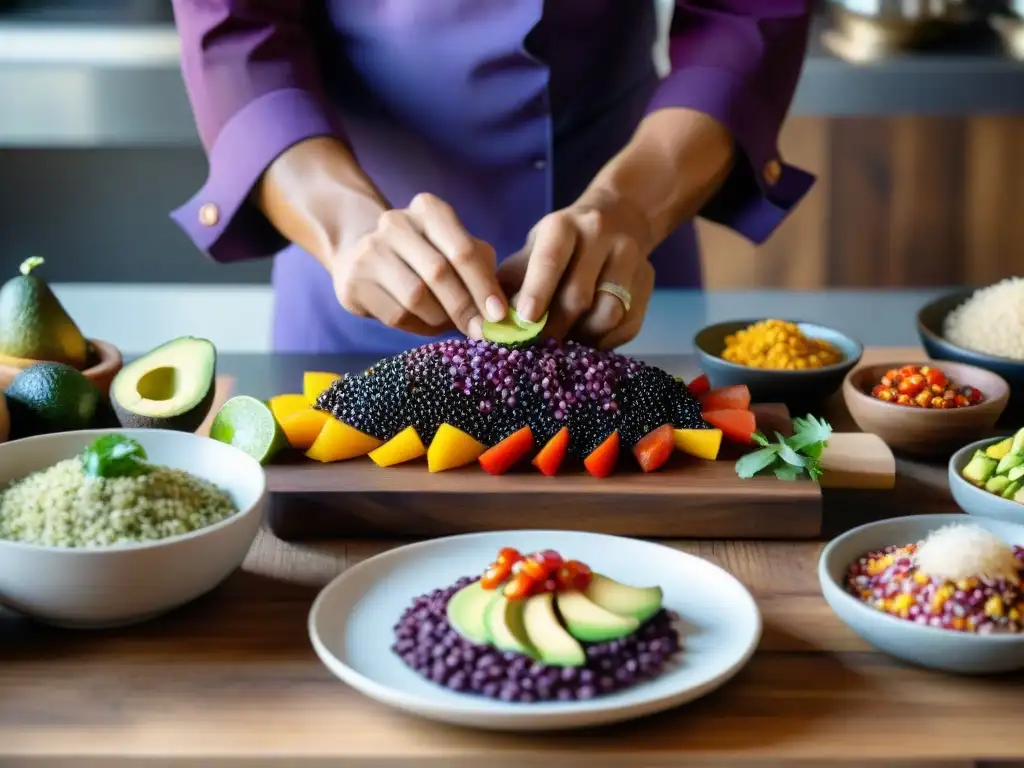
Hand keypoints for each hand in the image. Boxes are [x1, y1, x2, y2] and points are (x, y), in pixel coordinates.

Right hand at [333, 193, 507, 337]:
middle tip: (480, 331)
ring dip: (440, 318)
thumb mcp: (456, 249)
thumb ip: (480, 271)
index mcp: (429, 209)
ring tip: (448, 322)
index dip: (483, 286)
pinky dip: (417, 326)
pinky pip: (396, 315)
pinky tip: (423, 322)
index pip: (463, 251)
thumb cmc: (426, 256)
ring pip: (416, 297)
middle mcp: (395, 223)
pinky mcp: (354, 282)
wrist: (363, 254)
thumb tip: (500, 313)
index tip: (499, 314)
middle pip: (439, 273)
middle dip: (464, 307)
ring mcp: (369, 251)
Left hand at [497, 191, 655, 348]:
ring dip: (584, 337)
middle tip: (539, 347)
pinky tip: (590, 339)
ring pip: (609, 313)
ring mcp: (629, 257)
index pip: (551, 259)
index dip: (537, 291)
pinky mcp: (648, 280)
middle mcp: (600, 236)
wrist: (620, 216)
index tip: (526, 319)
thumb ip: (514, 281)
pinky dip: (607, 341)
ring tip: (568, 341)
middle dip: (556, 327)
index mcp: (563, 226)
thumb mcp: (534, 248)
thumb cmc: (562, 243)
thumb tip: (493, 321)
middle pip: (579, 295)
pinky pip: (628, 324)